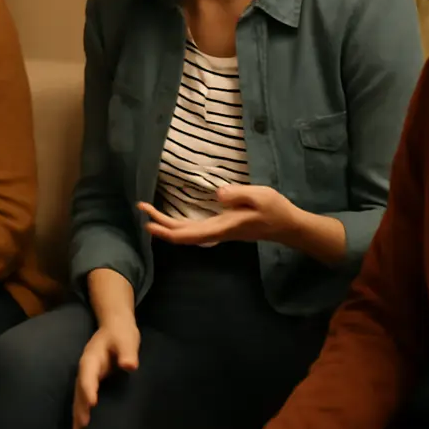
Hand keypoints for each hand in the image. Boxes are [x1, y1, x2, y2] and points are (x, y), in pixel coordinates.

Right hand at [72, 318, 139, 428]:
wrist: (115, 326)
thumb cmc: (121, 333)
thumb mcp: (127, 340)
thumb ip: (127, 352)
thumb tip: (129, 366)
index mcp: (92, 357)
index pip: (88, 373)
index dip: (89, 387)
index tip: (92, 403)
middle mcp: (86, 367)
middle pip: (80, 388)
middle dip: (80, 406)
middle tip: (83, 426)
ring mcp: (87, 375)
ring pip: (78, 395)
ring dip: (78, 413)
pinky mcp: (91, 381)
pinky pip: (83, 397)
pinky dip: (80, 411)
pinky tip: (80, 427)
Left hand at [139, 186, 300, 246]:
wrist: (288, 226)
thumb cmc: (275, 210)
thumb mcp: (261, 197)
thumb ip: (239, 194)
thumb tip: (218, 194)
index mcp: (222, 227)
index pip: (189, 234)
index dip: (167, 230)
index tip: (148, 223)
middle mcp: (216, 232)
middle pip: (182, 234)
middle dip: (160, 225)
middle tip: (140, 209)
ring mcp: (218, 230)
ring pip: (187, 232)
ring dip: (167, 224)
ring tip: (149, 212)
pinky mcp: (221, 226)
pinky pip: (193, 228)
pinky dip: (178, 224)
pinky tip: (171, 218)